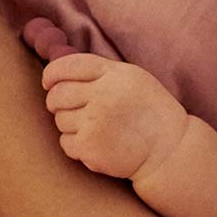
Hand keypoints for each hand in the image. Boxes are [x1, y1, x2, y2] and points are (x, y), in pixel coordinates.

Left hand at [22, 17, 188, 181]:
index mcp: (114, 74)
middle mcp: (103, 95)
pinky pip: (65, 142)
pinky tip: (95, 144)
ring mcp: (95, 121)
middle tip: (69, 109)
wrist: (169, 150)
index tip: (48, 82)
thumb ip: (101, 72)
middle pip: (57, 94)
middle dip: (56, 102)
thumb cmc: (149, 112)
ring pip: (59, 119)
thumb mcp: (132, 79)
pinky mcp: (90, 146)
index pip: (68, 65)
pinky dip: (75, 145)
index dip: (52, 74)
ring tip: (94, 129)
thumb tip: (61, 72)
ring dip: (70, 125)